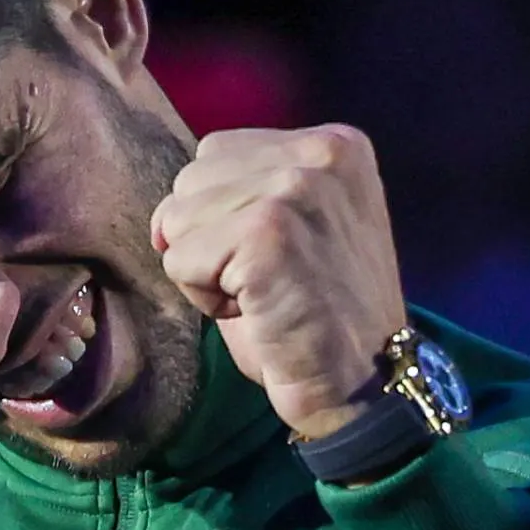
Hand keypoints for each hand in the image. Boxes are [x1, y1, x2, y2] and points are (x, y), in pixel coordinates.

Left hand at [149, 125, 407, 438]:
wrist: (364, 385)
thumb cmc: (321, 317)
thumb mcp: (294, 226)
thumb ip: (243, 192)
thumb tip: (164, 215)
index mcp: (335, 143)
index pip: (218, 151)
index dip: (226, 216)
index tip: (280, 257)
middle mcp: (321, 153)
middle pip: (192, 179)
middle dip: (211, 240)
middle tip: (271, 282)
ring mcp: (296, 188)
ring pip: (178, 219)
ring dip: (206, 272)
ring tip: (265, 296)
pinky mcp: (267, 233)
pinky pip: (179, 259)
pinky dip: (203, 299)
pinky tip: (256, 312)